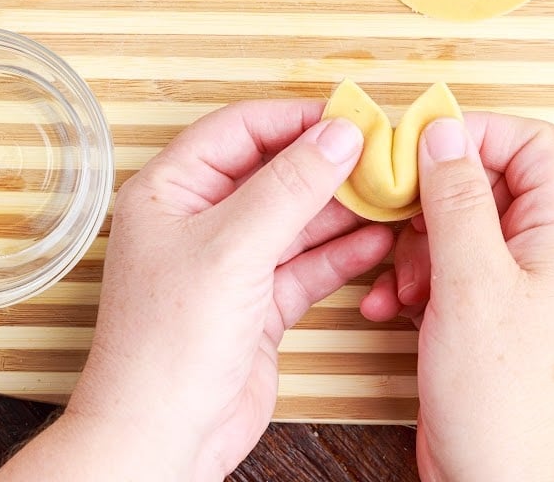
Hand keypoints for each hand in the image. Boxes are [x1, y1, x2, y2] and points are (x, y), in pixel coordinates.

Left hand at [0, 101, 392, 480]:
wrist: (162, 437)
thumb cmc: (165, 347)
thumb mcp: (233, 249)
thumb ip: (290, 187)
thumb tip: (338, 135)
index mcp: (171, 192)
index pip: (239, 130)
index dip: (296, 118)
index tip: (350, 116)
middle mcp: (199, 222)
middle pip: (274, 172)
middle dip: (328, 165)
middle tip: (382, 156)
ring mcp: (232, 264)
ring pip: (297, 219)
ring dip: (343, 209)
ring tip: (391, 195)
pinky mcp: (259, 304)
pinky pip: (307, 265)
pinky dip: (342, 254)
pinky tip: (377, 242)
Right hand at [360, 114, 553, 481]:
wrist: (498, 477)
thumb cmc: (502, 394)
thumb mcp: (472, 283)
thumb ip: (458, 200)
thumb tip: (444, 132)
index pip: (533, 145)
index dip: (480, 134)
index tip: (425, 144)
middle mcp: (543, 251)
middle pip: (490, 182)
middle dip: (435, 196)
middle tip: (396, 211)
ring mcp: (513, 283)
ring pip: (460, 225)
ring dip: (417, 243)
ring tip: (398, 279)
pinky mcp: (483, 312)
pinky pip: (446, 268)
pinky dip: (412, 279)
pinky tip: (388, 306)